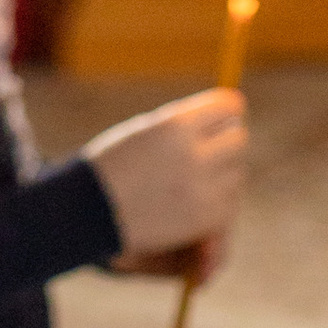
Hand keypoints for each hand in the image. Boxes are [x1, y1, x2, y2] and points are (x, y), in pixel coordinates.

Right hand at [85, 88, 247, 278]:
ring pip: (236, 175)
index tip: (223, 115)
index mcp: (175, 126)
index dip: (227, 110)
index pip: (229, 106)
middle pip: (239, 140)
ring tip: (189, 177)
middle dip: (226, 142)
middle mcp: (193, 156)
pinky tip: (190, 199)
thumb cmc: (114, 165)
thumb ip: (186, 124)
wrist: (88, 210)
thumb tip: (234, 113)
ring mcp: (201, 191)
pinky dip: (216, 203)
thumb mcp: (146, 130)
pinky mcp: (204, 221)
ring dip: (220, 174)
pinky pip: (228, 205)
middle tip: (208, 147)